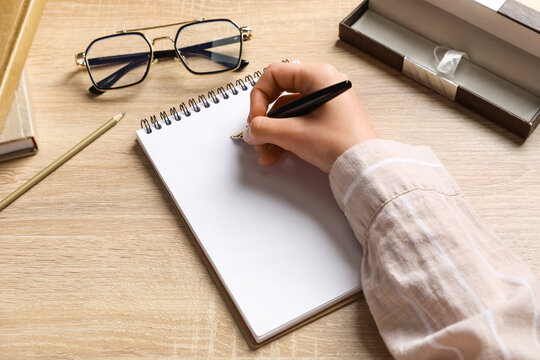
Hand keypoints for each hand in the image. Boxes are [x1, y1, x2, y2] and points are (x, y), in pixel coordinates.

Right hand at [243, 62, 378, 172]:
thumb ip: (265, 128)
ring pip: (288, 113)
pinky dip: (285, 137)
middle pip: (280, 95)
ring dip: (272, 133)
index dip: (259, 97)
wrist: (366, 167)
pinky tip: (275, 154)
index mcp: (319, 77)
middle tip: (257, 135)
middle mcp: (323, 85)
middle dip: (265, 120)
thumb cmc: (344, 144)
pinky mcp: (327, 120)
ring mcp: (326, 103)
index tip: (256, 118)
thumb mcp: (295, 134)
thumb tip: (251, 129)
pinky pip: (298, 123)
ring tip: (265, 151)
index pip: (275, 74)